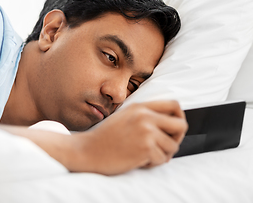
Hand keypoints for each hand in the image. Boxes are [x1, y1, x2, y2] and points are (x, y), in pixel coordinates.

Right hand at [71, 100, 187, 174]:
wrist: (88, 150)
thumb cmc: (106, 137)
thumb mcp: (125, 116)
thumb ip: (145, 114)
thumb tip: (170, 121)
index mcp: (140, 107)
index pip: (174, 105)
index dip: (179, 117)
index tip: (172, 129)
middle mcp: (145, 116)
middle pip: (181, 125)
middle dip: (177, 138)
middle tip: (165, 146)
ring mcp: (145, 132)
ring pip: (173, 146)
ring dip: (163, 154)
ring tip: (146, 155)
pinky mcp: (145, 148)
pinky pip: (162, 159)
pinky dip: (152, 164)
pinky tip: (138, 160)